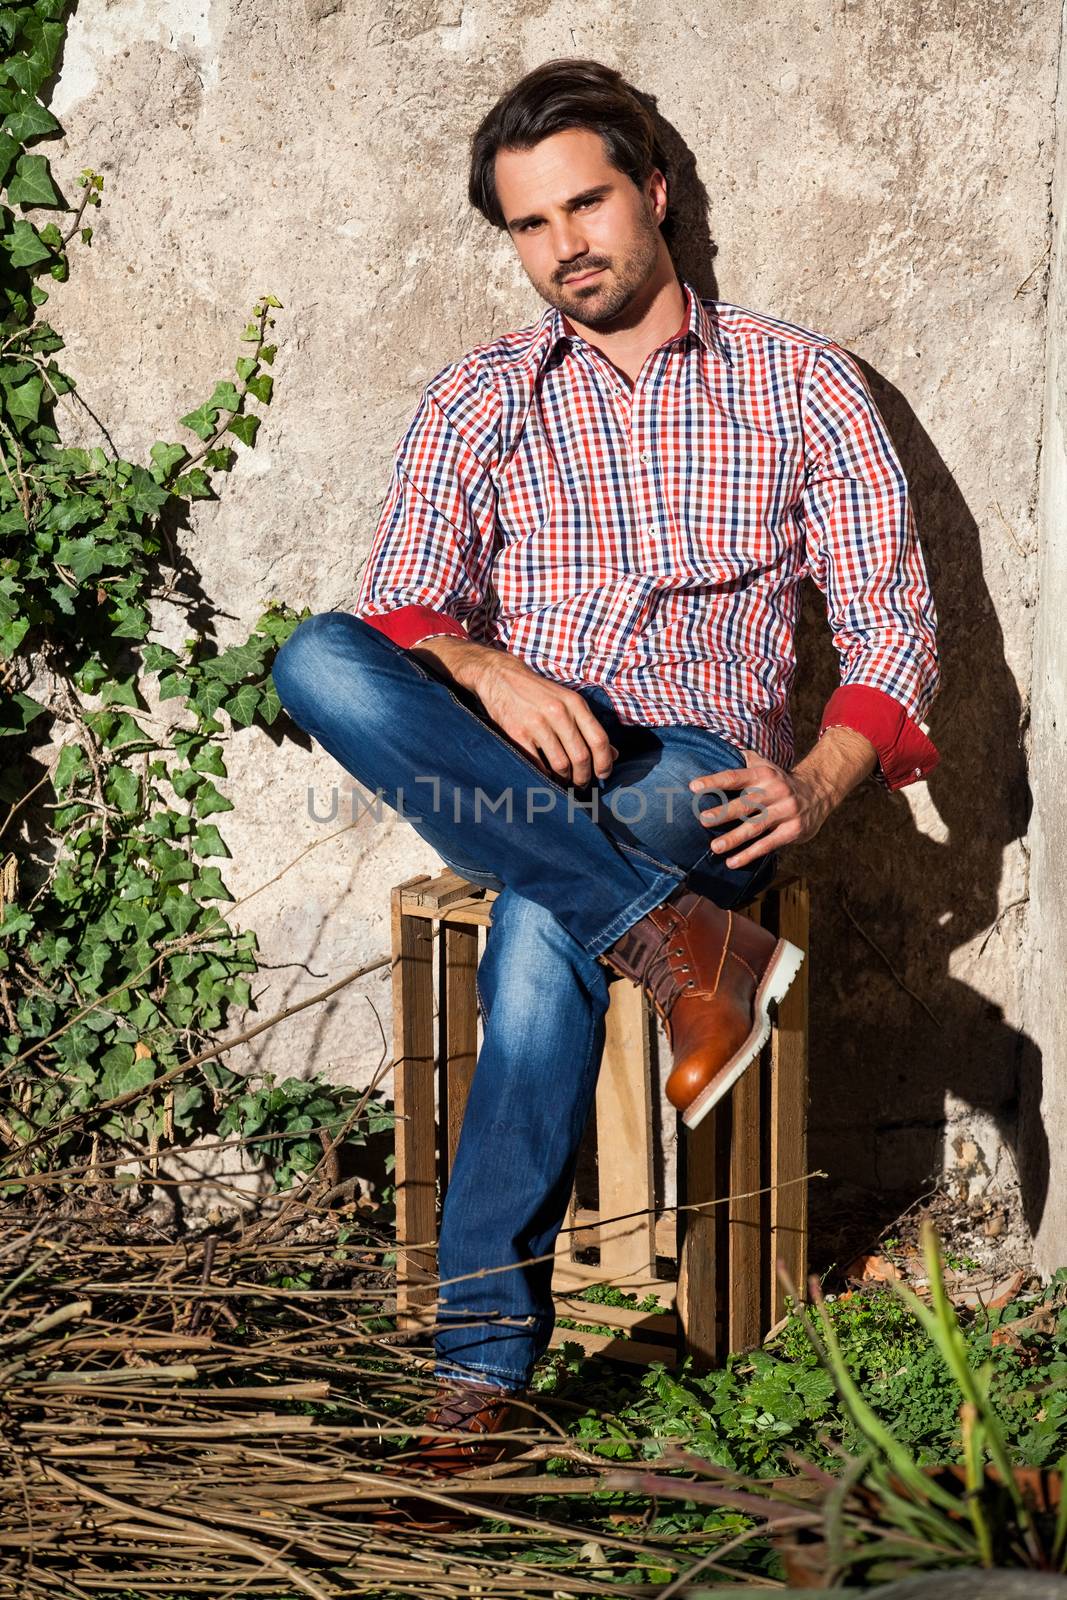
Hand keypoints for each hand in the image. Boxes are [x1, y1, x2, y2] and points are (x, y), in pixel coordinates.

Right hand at [470, 653, 618, 784]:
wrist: (501, 677)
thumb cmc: (538, 693)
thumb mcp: (568, 701)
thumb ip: (589, 727)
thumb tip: (613, 755)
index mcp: (575, 703)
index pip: (599, 739)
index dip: (604, 762)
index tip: (603, 775)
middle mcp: (559, 713)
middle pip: (581, 756)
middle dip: (583, 777)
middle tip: (581, 784)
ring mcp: (537, 724)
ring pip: (561, 764)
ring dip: (565, 779)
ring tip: (564, 781)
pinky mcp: (518, 734)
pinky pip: (537, 764)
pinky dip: (544, 775)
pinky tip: (546, 775)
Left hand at [688, 748, 834, 869]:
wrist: (819, 792)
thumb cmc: (779, 781)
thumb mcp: (765, 765)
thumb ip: (744, 760)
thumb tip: (720, 748)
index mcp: (764, 775)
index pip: (735, 777)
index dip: (715, 781)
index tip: (694, 787)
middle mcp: (775, 791)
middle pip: (746, 804)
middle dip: (724, 812)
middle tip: (703, 820)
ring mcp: (786, 811)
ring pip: (756, 827)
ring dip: (734, 838)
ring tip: (715, 847)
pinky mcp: (792, 830)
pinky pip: (768, 844)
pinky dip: (749, 854)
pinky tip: (732, 862)